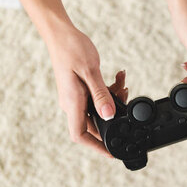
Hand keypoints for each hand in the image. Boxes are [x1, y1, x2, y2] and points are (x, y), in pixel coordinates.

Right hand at [45, 25, 126, 155]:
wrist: (61, 33)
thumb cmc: (72, 49)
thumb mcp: (90, 72)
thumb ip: (101, 95)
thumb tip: (109, 116)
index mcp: (72, 103)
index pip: (80, 136)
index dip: (96, 147)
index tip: (112, 153)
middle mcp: (72, 103)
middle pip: (94, 124)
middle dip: (113, 117)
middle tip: (126, 101)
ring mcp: (75, 97)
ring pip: (98, 109)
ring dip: (114, 100)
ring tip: (123, 85)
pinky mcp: (80, 89)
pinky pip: (97, 98)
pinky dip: (109, 91)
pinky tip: (118, 79)